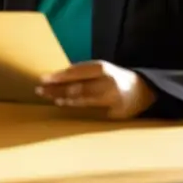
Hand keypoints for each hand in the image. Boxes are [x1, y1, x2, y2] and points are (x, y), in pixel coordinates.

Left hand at [37, 60, 156, 119]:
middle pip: (78, 87)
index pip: (77, 72)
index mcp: (102, 69)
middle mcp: (108, 83)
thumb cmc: (113, 78)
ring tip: (50, 97)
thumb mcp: (100, 70)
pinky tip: (65, 105)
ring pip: (84, 100)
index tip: (43, 78)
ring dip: (65, 99)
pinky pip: (92, 111)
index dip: (59, 76)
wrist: (142, 91)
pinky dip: (77, 108)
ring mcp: (112, 99)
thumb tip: (56, 77)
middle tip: (40, 90)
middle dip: (57, 89)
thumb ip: (82, 73)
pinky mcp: (115, 113)